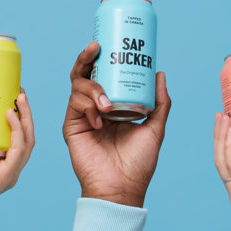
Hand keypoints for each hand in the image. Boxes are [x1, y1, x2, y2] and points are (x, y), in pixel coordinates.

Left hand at [0, 91, 34, 198]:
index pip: (15, 134)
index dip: (17, 114)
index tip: (11, 93)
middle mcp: (8, 164)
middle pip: (25, 134)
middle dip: (25, 112)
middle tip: (19, 91)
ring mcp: (11, 169)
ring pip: (27, 139)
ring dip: (26, 117)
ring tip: (19, 98)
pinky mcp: (8, 173)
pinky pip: (18, 148)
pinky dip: (17, 130)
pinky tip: (10, 116)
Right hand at [62, 42, 170, 206]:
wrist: (122, 187)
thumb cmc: (139, 163)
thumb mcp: (155, 128)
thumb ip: (159, 103)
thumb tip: (159, 73)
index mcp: (113, 107)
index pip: (104, 76)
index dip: (103, 58)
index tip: (108, 43)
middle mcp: (95, 108)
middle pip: (85, 74)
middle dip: (87, 57)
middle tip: (96, 47)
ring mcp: (82, 116)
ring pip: (78, 86)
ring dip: (93, 89)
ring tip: (107, 106)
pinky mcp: (71, 126)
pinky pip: (73, 103)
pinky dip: (87, 105)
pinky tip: (99, 118)